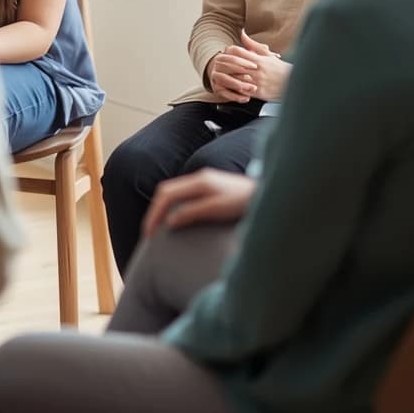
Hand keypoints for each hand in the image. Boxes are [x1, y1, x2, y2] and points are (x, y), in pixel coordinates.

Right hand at [142, 169, 257, 234]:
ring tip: (157, 228)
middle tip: (148, 232)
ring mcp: (203, 182)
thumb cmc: (244, 202)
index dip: (154, 213)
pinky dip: (173, 207)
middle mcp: (198, 179)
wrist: (264, 193)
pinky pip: (182, 195)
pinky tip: (174, 219)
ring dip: (162, 209)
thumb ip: (192, 213)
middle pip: (166, 191)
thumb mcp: (217, 209)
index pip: (166, 194)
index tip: (149, 233)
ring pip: (173, 192)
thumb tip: (169, 221)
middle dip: (154, 211)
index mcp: (198, 182)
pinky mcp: (209, 188)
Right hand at [207, 48, 259, 101]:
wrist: (229, 76)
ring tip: (250, 88)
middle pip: (226, 66)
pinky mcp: (216, 87)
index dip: (243, 60)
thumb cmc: (244, 67)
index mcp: (226, 53)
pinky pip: (223, 92)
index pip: (232, 54)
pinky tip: (246, 98)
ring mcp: (215, 75)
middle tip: (252, 78)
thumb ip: (258, 52)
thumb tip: (266, 46)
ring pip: (223, 79)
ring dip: (237, 84)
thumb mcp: (251, 58)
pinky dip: (234, 96)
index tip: (254, 66)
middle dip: (239, 72)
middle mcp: (218, 63)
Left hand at [219, 31, 291, 101]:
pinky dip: (235, 90)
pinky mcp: (259, 93)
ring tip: (222, 77)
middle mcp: (257, 69)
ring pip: (236, 78)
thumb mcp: (267, 55)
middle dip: (225, 65)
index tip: (225, 54)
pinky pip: (243, 91)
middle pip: (234, 65)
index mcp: (258, 59)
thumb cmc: (279, 69)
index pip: (237, 52)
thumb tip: (242, 33)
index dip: (228, 52)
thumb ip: (252, 45)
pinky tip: (231, 88)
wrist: (294, 83)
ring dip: (229, 78)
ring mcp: (257, 81)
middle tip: (219, 65)